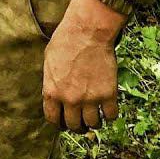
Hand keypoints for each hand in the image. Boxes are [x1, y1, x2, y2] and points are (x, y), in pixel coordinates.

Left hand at [42, 0, 125, 131]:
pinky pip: (111, 115)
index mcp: (52, 92)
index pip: (53, 119)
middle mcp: (70, 99)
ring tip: (96, 117)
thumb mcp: (48, 62)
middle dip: (78, 126)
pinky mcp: (108, 94)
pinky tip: (108, 109)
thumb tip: (53, 94)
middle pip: (74, 125)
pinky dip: (110, 114)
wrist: (88, 31)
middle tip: (82, 123)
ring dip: (95, 122)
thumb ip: (51, 82)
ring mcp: (89, 99)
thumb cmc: (65, 41)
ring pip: (93, 124)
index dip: (59, 123)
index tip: (64, 122)